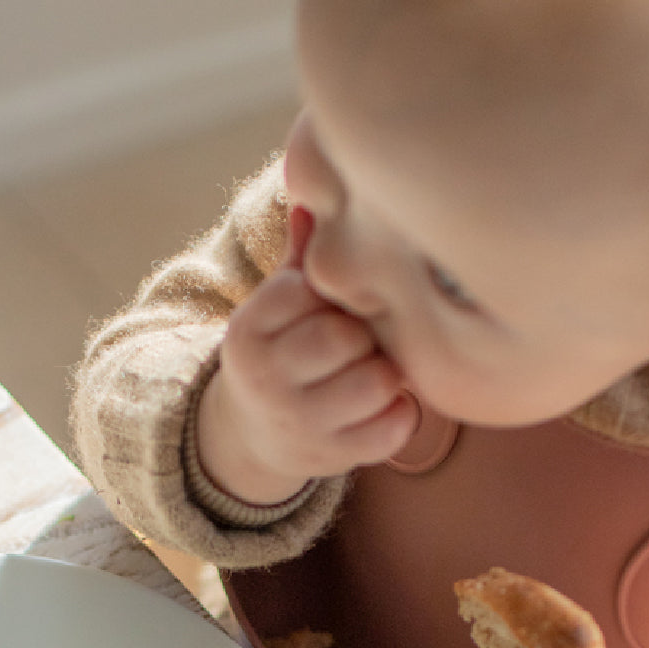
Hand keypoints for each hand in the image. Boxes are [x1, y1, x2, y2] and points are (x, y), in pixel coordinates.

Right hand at [193, 207, 416, 504]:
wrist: (254, 437)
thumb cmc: (284, 351)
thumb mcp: (278, 305)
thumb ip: (303, 256)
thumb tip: (315, 189)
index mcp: (247, 331)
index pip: (314, 289)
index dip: (338, 294)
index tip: (332, 306)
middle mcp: (265, 380)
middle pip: (346, 335)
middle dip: (364, 335)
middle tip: (360, 341)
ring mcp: (299, 424)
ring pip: (377, 381)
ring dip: (387, 374)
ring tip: (374, 370)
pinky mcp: (334, 458)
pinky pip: (395, 426)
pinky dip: (402, 413)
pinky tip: (386, 405)